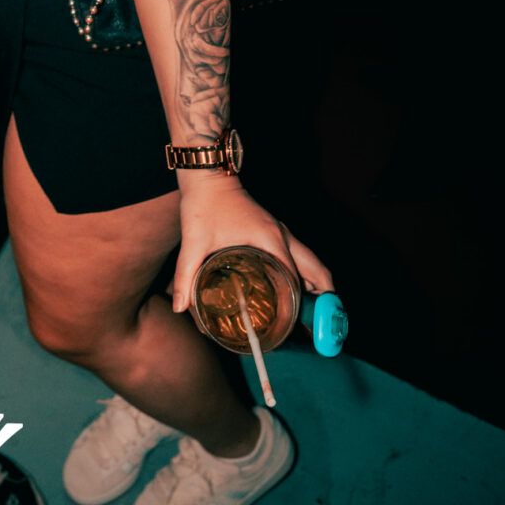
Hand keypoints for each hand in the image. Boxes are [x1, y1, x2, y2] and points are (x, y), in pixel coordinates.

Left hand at [169, 176, 333, 316]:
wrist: (208, 177)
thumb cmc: (203, 205)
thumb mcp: (194, 241)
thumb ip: (186, 275)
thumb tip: (180, 308)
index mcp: (271, 240)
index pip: (296, 278)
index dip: (300, 304)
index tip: (299, 327)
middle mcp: (283, 236)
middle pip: (318, 269)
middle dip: (324, 297)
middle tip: (318, 324)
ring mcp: (281, 233)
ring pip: (312, 262)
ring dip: (317, 285)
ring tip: (311, 314)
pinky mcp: (275, 232)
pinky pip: (300, 256)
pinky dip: (305, 274)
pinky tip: (292, 291)